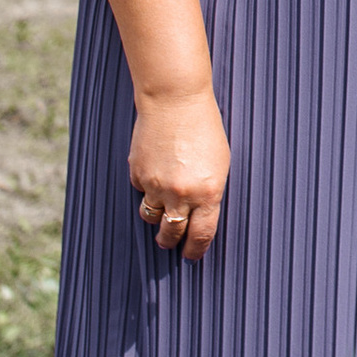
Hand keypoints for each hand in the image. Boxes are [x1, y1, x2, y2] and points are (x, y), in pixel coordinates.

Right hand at [131, 86, 229, 257]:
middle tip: (169, 242)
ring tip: (161, 210)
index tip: (191, 256)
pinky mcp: (138, 174)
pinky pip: (141, 191)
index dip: (195, 251)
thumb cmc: (204, 129)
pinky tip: (154, 171)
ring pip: (150, 216)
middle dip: (170, 241)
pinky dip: (146, 188)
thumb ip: (209, 192)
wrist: (175, 100)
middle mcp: (180, 194)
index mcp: (208, 192)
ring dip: (156, 217)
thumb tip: (199, 217)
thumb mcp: (219, 164)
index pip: (200, 236)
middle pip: (171, 233)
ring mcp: (156, 185)